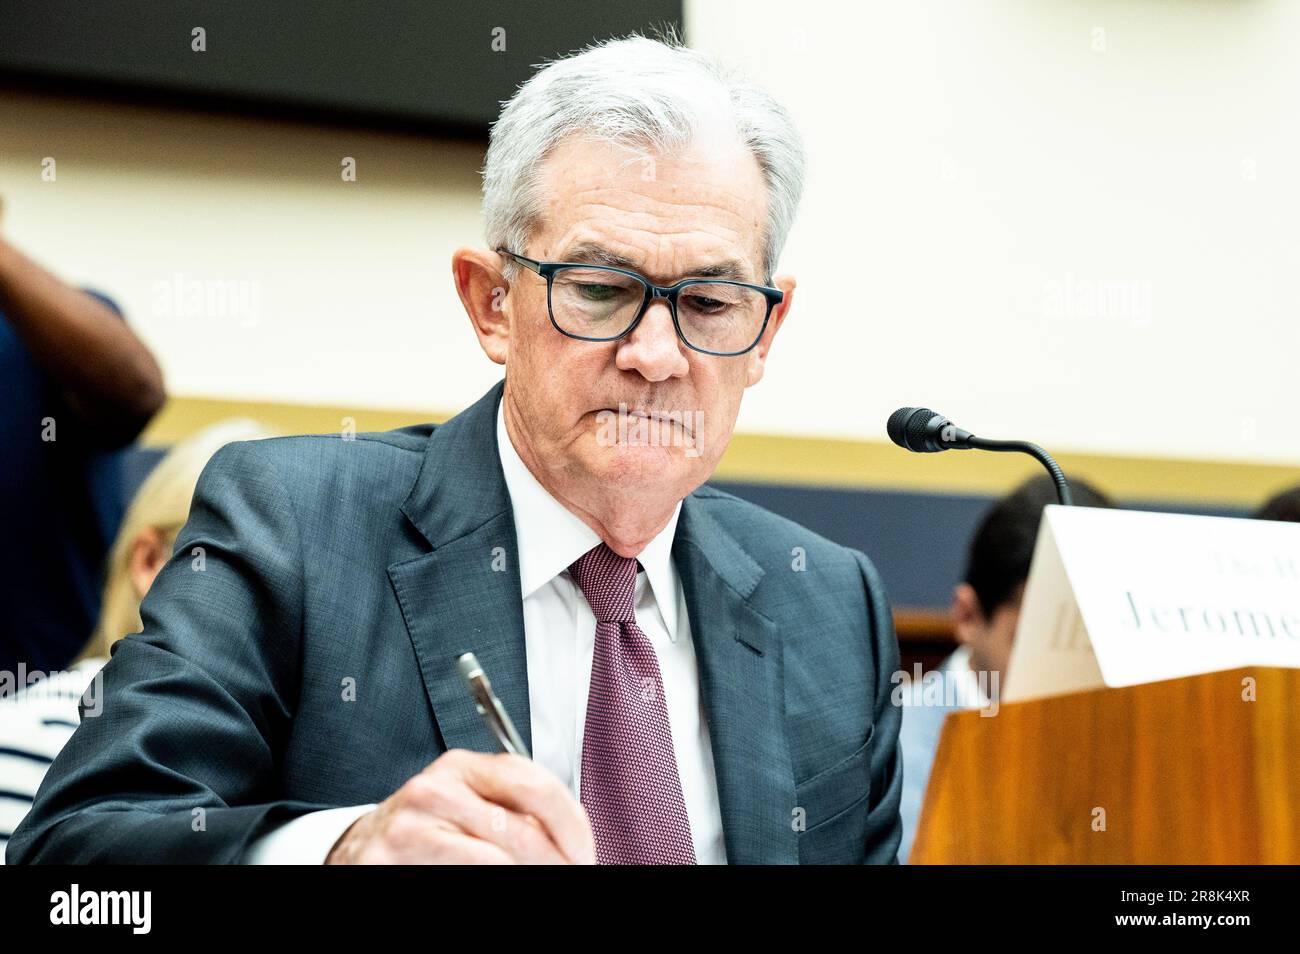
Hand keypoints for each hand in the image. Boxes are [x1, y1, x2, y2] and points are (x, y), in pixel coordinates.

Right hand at [325, 749, 595, 863]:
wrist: (362, 852)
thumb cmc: (425, 831)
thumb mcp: (468, 805)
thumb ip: (512, 808)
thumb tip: (570, 837)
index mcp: (464, 766)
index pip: (535, 784)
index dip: (572, 824)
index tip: (585, 853)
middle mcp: (438, 788)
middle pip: (522, 826)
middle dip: (558, 859)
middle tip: (574, 873)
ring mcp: (414, 823)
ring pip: (500, 856)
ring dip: (534, 873)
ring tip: (547, 882)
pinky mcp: (397, 855)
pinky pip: (471, 871)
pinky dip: (502, 880)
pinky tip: (510, 882)